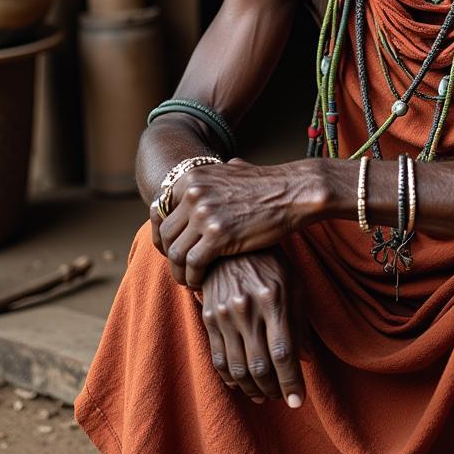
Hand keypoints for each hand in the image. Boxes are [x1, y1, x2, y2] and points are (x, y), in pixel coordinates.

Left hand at [151, 158, 315, 286]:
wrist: (293, 192)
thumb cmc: (269, 184)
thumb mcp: (234, 170)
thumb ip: (216, 176)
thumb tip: (214, 173)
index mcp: (192, 178)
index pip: (159, 211)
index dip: (162, 234)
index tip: (171, 247)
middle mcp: (193, 194)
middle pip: (166, 234)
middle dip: (170, 255)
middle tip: (181, 268)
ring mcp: (204, 214)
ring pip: (175, 252)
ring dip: (179, 271)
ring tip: (189, 279)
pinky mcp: (217, 236)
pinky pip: (193, 264)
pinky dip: (193, 277)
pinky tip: (201, 282)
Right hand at [201, 250, 307, 407]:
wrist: (230, 243)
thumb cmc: (271, 263)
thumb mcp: (294, 284)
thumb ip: (299, 321)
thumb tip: (305, 359)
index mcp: (274, 299)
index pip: (283, 352)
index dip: (291, 382)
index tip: (298, 402)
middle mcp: (247, 308)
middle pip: (259, 365)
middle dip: (274, 389)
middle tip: (283, 397)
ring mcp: (224, 314)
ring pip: (237, 368)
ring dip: (253, 389)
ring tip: (265, 394)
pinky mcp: (209, 318)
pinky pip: (218, 359)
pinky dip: (231, 378)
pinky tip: (242, 384)